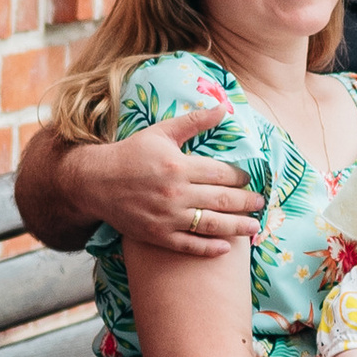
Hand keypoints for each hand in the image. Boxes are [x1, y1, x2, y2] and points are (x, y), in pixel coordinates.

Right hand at [78, 106, 264, 257]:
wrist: (94, 181)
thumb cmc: (130, 153)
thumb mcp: (161, 132)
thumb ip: (195, 121)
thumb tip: (224, 107)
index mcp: (179, 166)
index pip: (221, 174)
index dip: (240, 178)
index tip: (249, 179)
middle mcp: (176, 193)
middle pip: (222, 200)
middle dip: (246, 203)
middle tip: (261, 204)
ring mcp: (167, 217)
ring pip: (211, 225)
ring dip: (237, 227)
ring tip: (255, 228)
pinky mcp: (157, 235)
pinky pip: (188, 245)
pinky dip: (208, 248)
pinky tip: (226, 248)